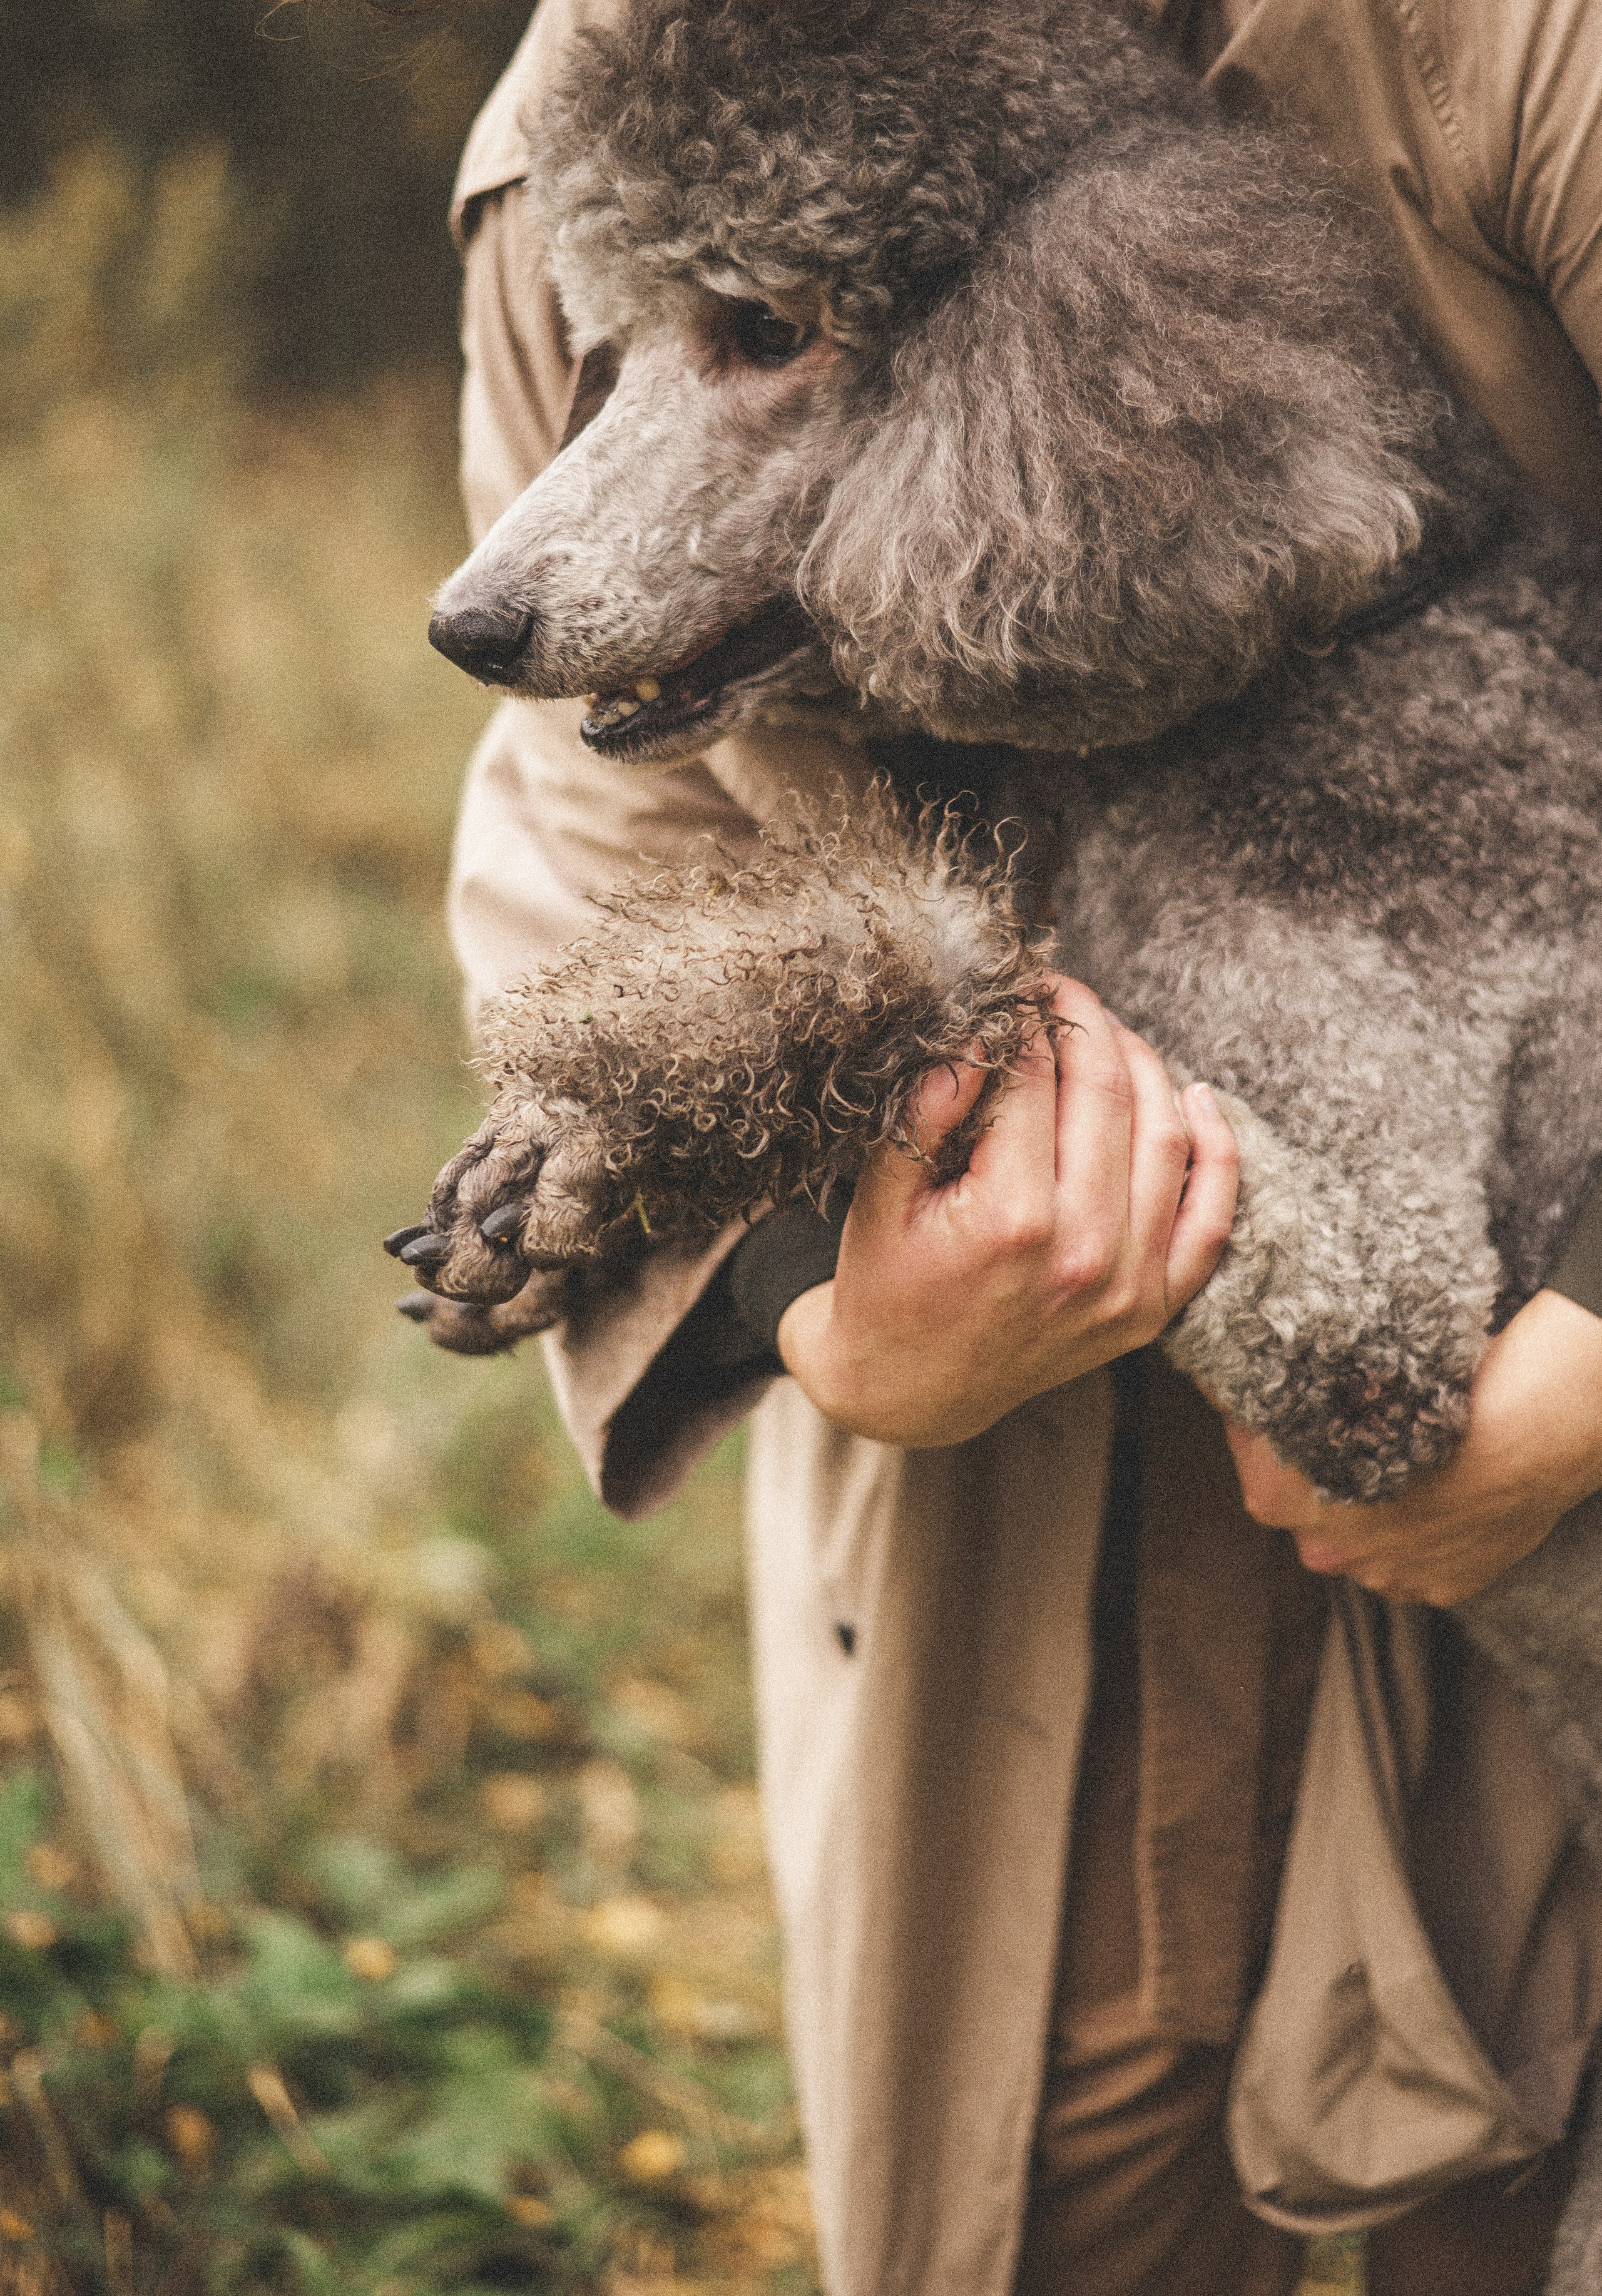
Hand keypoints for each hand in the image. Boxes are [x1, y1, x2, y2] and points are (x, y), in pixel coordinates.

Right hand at [775, 975, 1238, 1446]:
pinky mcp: (1153, 1309)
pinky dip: (1217, 1150)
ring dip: (1144, 1066)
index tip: (1018, 982)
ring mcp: (1129, 1286)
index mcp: (1012, 1221)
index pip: (1035, 1080)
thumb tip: (977, 1028)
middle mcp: (1085, 1253)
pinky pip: (1211, 1217)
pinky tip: (1195, 1096)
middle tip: (1061, 989)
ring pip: (1167, 1137)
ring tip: (1108, 1032)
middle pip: (1108, 1096)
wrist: (910, 1389)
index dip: (1026, 1017)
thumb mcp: (882, 1193)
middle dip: (1085, 1024)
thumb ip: (926, 1109)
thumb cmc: (887, 1282)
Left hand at [1224, 1288, 1601, 1604]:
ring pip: (1364, 1544)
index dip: (1259, 1427)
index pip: (1250, 1457)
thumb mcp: (1336, 1383)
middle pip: (1307, 1513)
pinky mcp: (1436, 1588)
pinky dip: (1426, 1539)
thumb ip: (1288, 1404)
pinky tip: (1445, 1501)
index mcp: (1281, 1498)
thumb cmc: (1427, 1395)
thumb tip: (1246, 1381)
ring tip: (1412, 1469)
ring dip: (1375, 1516)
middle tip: (1354, 1438)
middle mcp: (1324, 1549)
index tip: (1273, 1404)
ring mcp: (1381, 1574)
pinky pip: (1417, 1565)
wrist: (1518, 1436)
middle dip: (1320, 1483)